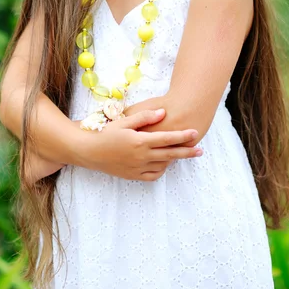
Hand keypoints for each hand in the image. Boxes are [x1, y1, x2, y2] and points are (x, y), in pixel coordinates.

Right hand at [82, 109, 202, 180]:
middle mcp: (141, 156)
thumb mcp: (124, 121)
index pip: (167, 139)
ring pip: (162, 165)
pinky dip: (160, 170)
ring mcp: (137, 168)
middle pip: (170, 154)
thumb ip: (145, 117)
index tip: (195, 133)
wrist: (88, 152)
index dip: (183, 136)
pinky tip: (164, 164)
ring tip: (181, 154)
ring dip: (173, 160)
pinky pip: (152, 175)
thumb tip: (163, 112)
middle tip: (200, 151)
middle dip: (187, 152)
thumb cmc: (105, 132)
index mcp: (140, 141)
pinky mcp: (132, 175)